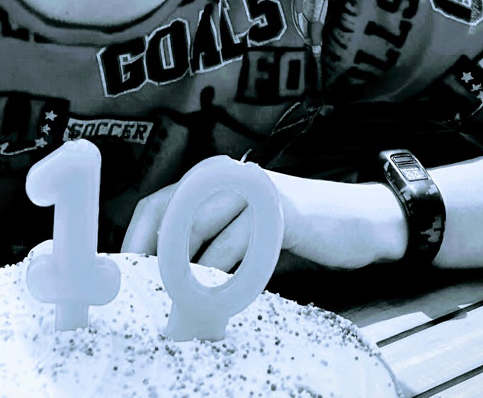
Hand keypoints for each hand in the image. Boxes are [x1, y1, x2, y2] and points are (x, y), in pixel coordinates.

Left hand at [121, 164, 406, 272]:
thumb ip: (206, 243)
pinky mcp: (278, 211)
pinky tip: (222, 298)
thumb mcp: (242, 231)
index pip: (157, 205)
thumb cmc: (292, 231)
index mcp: (212, 179)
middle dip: (153, 258)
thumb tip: (161, 278)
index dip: (136, 239)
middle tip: (144, 294)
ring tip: (180, 306)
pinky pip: (239, 248)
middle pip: (171, 215)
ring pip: (201, 233)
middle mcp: (227, 177)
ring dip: (187, 275)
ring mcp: (252, 191)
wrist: (358, 220)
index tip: (124, 274)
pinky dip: (225, 278)